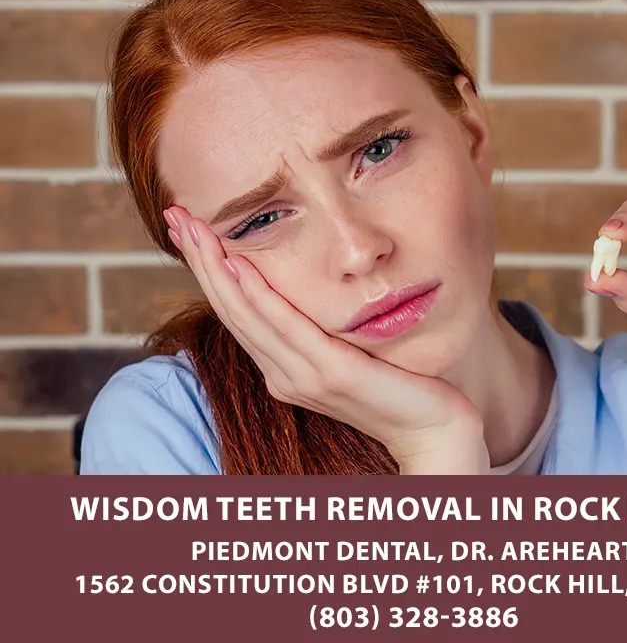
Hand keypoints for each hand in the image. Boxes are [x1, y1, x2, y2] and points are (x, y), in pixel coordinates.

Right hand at [163, 206, 488, 473]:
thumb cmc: (396, 387)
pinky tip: (240, 266)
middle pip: (230, 309)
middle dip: (199, 260)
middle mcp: (284, 374)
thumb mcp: (347, 352)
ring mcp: (306, 376)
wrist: (434, 430)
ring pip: (248, 315)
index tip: (187, 229)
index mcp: (284, 368)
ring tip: (192, 228)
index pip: (235, 312)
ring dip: (216, 269)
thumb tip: (303, 292)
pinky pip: (288, 329)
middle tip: (173, 215)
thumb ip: (319, 330)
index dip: (207, 270)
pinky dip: (260, 297)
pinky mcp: (334, 374)